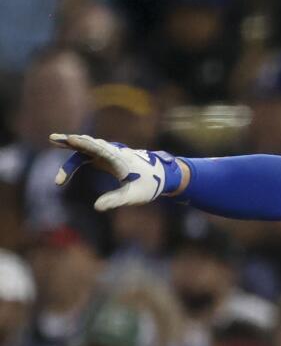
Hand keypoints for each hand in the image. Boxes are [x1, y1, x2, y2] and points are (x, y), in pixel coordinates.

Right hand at [49, 133, 185, 210]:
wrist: (162, 176)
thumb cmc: (149, 185)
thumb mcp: (134, 196)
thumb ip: (115, 200)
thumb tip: (97, 207)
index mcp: (120, 159)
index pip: (100, 149)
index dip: (85, 144)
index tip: (72, 139)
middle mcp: (113, 153)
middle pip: (90, 144)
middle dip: (72, 141)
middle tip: (53, 138)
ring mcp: (109, 153)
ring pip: (88, 147)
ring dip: (72, 144)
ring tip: (54, 140)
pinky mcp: (107, 157)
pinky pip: (89, 153)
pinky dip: (77, 154)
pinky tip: (67, 155)